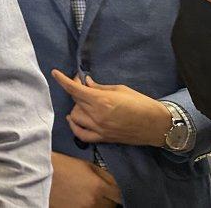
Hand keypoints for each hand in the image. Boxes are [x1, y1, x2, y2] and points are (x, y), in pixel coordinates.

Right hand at [50, 151, 121, 206]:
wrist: (38, 175)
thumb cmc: (60, 166)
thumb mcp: (84, 164)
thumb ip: (101, 174)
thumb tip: (113, 182)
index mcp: (98, 186)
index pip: (118, 193)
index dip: (116, 190)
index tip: (113, 189)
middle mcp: (94, 201)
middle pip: (112, 205)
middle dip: (109, 199)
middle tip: (102, 193)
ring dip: (99, 204)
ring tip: (89, 197)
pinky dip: (88, 207)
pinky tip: (81, 201)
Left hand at [52, 70, 171, 146]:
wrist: (156, 125)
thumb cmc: (141, 103)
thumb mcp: (120, 89)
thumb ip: (100, 87)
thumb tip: (85, 82)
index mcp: (102, 100)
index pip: (75, 89)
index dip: (63, 80)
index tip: (55, 73)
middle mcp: (97, 115)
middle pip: (75, 101)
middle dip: (75, 91)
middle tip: (82, 84)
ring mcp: (99, 129)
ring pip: (75, 116)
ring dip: (76, 107)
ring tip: (84, 101)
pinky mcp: (103, 138)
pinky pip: (81, 135)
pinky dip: (75, 127)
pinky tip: (74, 120)